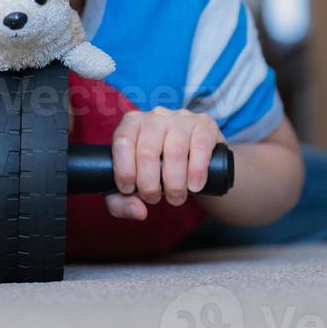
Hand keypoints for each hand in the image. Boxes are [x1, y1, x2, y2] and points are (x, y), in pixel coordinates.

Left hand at [106, 107, 224, 219]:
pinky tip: (194, 186)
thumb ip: (121, 202)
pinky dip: (196, 171)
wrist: (194, 159)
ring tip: (175, 198)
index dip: (124, 170)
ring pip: (174, 151)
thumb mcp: (133, 185)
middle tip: (154, 199)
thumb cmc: (157, 171)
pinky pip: (200, 147)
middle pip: (147, 151)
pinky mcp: (205, 125)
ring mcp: (181, 118)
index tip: (129, 190)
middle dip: (149, 184)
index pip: (122, 141)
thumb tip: (138, 211)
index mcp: (132, 123)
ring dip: (174, 183)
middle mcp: (155, 116)